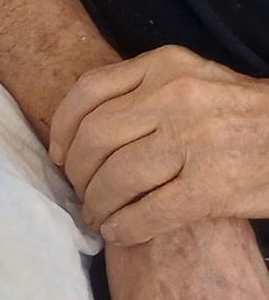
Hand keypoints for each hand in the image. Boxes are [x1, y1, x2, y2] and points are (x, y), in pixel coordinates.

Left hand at [49, 45, 268, 243]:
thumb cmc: (241, 112)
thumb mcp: (194, 77)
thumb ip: (146, 87)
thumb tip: (87, 121)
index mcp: (164, 66)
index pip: (89, 91)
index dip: (62, 128)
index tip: (58, 153)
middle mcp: (173, 98)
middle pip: (94, 138)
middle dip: (77, 173)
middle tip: (81, 192)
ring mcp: (192, 142)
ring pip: (115, 178)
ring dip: (97, 205)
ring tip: (99, 216)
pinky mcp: (210, 187)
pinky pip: (147, 213)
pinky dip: (124, 228)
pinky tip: (120, 233)